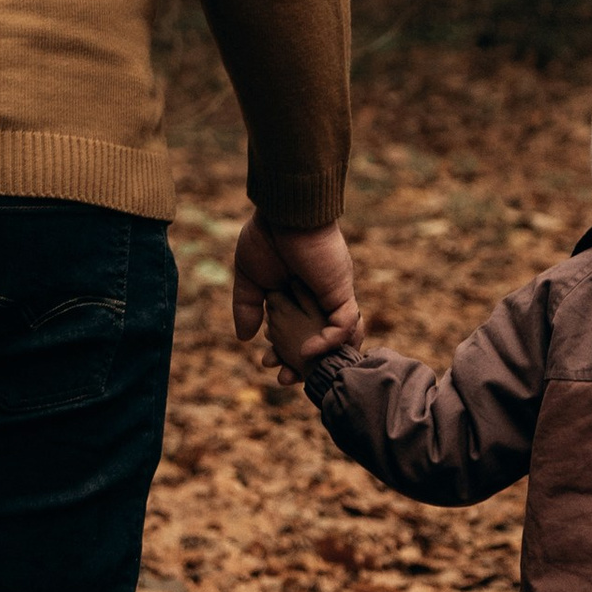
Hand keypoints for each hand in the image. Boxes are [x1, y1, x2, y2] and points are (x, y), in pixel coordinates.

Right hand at [231, 214, 359, 383]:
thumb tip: (245, 338)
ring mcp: (332, 297)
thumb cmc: (267, 236)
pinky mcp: (341, 291)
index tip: (268, 365)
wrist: (283, 212)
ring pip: (339, 338)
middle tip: (283, 379)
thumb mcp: (250, 277)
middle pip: (320, 342)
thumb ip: (248, 306)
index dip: (284, 355)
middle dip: (302, 367)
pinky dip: (329, 341)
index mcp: (297, 297)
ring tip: (297, 373)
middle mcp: (318, 300)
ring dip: (320, 360)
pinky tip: (306, 353)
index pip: (297, 334)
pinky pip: (345, 324)